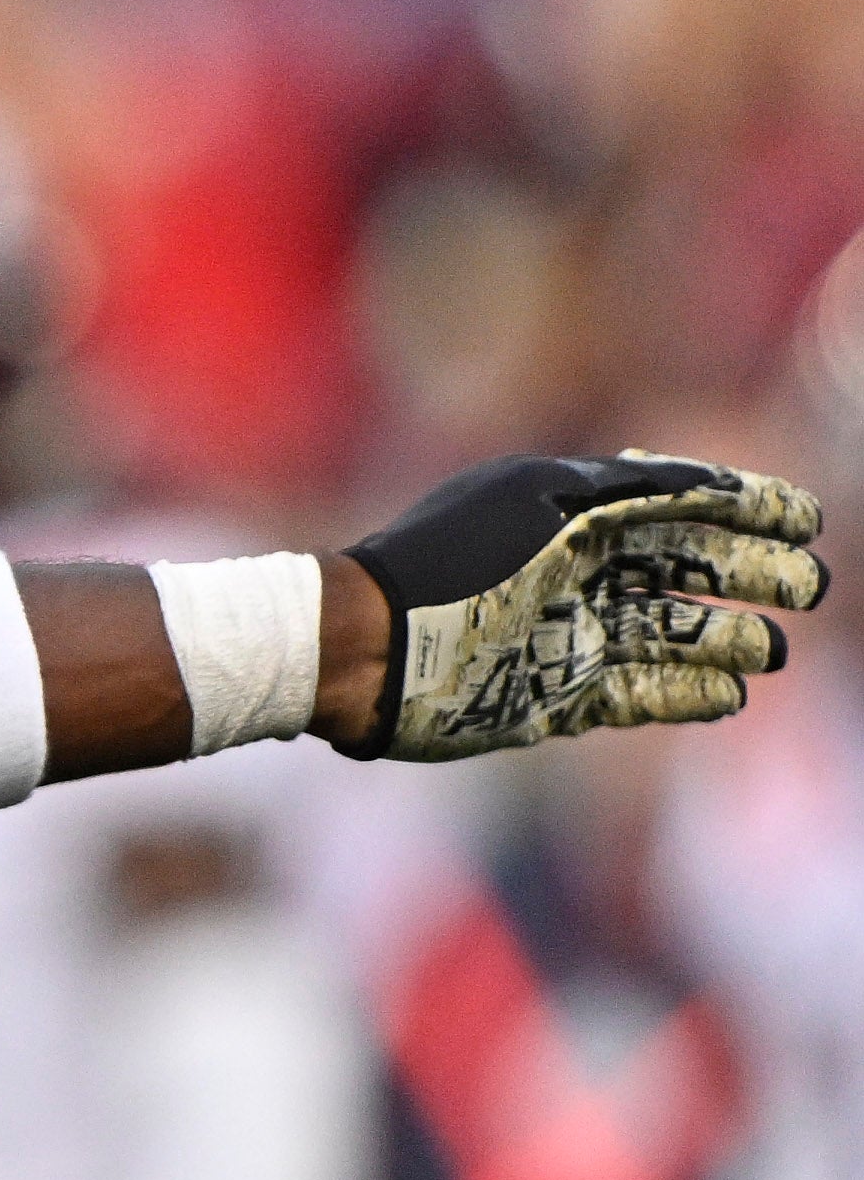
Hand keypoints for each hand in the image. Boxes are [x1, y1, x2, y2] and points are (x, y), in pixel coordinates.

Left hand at [341, 450, 826, 759]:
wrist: (370, 649)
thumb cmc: (449, 566)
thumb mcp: (540, 505)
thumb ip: (626, 492)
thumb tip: (704, 484)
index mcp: (570, 514)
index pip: (675, 504)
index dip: (743, 508)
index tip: (802, 517)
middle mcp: (576, 572)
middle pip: (685, 570)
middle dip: (751, 575)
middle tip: (809, 585)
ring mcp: (569, 634)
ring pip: (669, 635)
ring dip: (727, 641)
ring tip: (774, 649)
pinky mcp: (556, 695)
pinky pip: (638, 694)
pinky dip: (685, 694)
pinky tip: (731, 695)